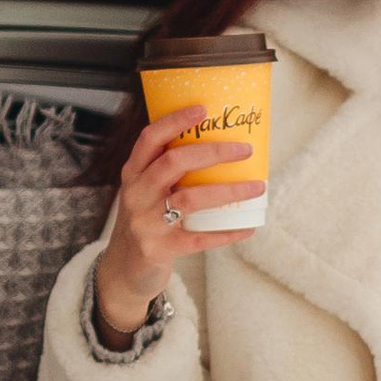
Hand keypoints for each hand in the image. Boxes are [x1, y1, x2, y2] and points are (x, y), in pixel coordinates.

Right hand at [92, 112, 265, 340]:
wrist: (123, 270)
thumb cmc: (145, 222)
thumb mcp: (144, 192)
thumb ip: (167, 172)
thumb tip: (219, 146)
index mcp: (133, 174)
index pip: (150, 139)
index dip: (175, 121)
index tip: (203, 109)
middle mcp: (136, 195)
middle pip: (173, 163)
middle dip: (213, 152)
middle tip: (245, 150)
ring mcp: (146, 223)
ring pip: (191, 199)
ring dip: (229, 191)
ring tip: (258, 186)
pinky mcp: (160, 250)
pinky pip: (201, 239)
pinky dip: (228, 232)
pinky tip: (248, 227)